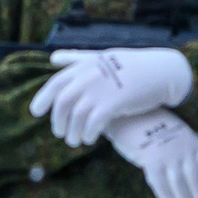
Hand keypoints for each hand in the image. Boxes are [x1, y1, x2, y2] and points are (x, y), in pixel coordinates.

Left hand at [28, 47, 193, 147]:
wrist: (161, 71)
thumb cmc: (132, 65)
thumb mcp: (102, 57)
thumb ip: (77, 58)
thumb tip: (53, 57)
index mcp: (85, 65)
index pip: (55, 83)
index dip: (42, 99)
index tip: (35, 112)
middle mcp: (89, 77)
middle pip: (62, 104)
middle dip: (58, 121)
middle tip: (61, 133)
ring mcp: (100, 90)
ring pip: (76, 117)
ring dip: (73, 132)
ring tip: (76, 141)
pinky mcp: (113, 103)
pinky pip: (93, 124)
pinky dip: (89, 133)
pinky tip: (91, 139)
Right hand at [107, 108, 197, 197]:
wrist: (133, 116)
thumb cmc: (159, 126)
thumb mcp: (183, 131)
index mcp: (193, 143)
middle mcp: (183, 150)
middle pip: (195, 179)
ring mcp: (166, 155)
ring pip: (179, 184)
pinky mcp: (149, 160)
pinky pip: (159, 182)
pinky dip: (166, 196)